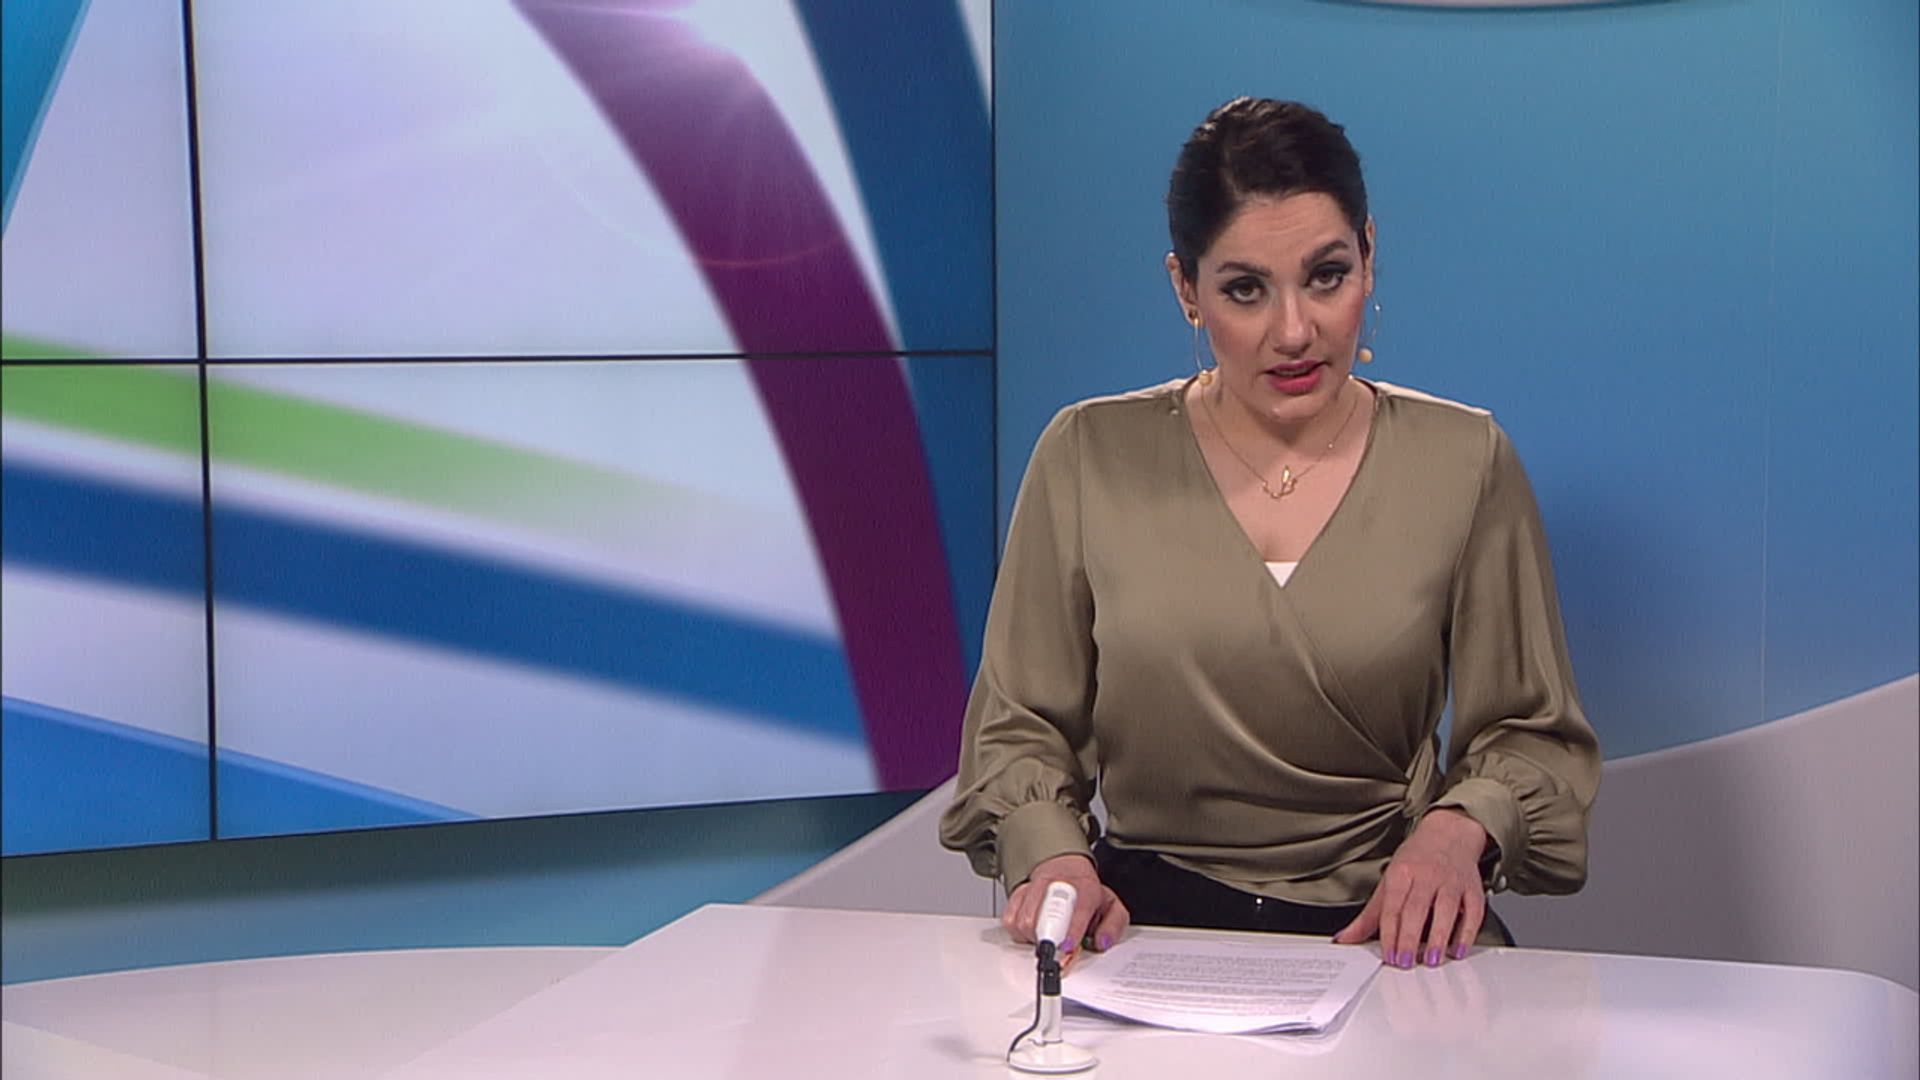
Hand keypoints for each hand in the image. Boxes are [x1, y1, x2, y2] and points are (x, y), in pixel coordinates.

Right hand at [1002, 853, 1130, 967]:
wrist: (1065, 870)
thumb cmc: (1086, 893)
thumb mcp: (1110, 906)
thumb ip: (1113, 925)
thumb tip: (1102, 941)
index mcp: (1085, 888)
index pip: (1080, 908)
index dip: (1073, 929)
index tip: (1067, 946)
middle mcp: (1057, 884)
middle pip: (1044, 914)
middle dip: (1046, 937)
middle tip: (1053, 948)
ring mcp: (1035, 887)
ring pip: (1024, 920)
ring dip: (1034, 937)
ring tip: (1046, 938)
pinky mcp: (1018, 894)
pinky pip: (1010, 920)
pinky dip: (1019, 932)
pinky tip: (1033, 931)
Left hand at [1332, 808, 1487, 968]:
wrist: (1448, 833)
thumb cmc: (1416, 860)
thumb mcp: (1388, 882)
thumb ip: (1370, 915)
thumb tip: (1346, 938)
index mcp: (1402, 873)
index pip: (1392, 906)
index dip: (1390, 933)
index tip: (1389, 955)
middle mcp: (1427, 875)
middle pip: (1417, 909)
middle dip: (1410, 938)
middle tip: (1406, 961)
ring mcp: (1451, 881)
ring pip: (1446, 909)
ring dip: (1439, 937)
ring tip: (1432, 959)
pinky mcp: (1473, 888)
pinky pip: (1473, 912)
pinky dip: (1467, 933)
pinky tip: (1458, 949)